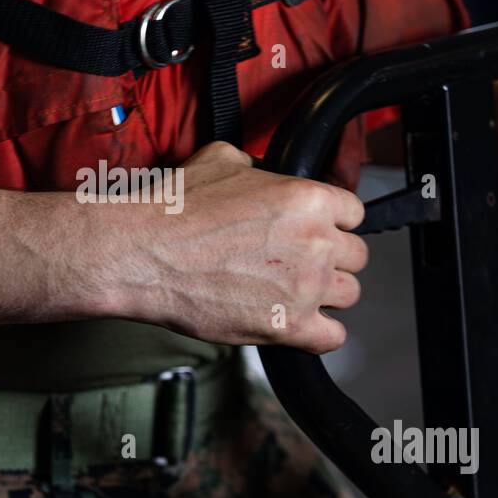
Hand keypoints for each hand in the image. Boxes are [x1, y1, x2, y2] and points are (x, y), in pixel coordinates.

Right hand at [128, 142, 367, 353]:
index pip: (354, 213)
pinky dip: (319, 333)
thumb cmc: (174, 208)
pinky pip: (333, 337)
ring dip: (325, 294)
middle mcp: (315, 241)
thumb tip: (265, 172)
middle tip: (298, 262)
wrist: (141, 254)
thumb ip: (259, 166)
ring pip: (348, 295)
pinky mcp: (288, 326)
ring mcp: (305, 286)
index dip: (334, 223)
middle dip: (331, 258)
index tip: (315, 231)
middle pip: (356, 256)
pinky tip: (297, 322)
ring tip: (292, 291)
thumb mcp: (221, 160)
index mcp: (308, 198)